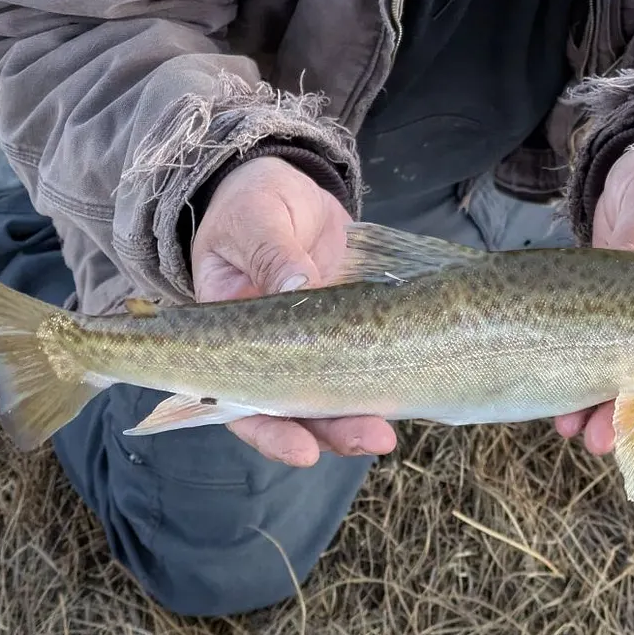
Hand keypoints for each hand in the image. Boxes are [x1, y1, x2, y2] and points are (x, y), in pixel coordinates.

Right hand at [189, 156, 395, 466]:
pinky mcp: (349, 326)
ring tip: (387, 434)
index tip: (302, 450)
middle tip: (371, 439)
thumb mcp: (253, 219)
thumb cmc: (251, 203)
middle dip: (330, 431)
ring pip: (332, 392)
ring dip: (359, 415)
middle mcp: (268, 350)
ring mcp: (310, 342)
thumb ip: (270, 251)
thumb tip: (297, 282)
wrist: (284, 184)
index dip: (268, 428)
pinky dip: (382, 381)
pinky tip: (408, 394)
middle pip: (293, 407)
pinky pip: (363, 361)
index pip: (238, 397)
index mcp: (226, 335)